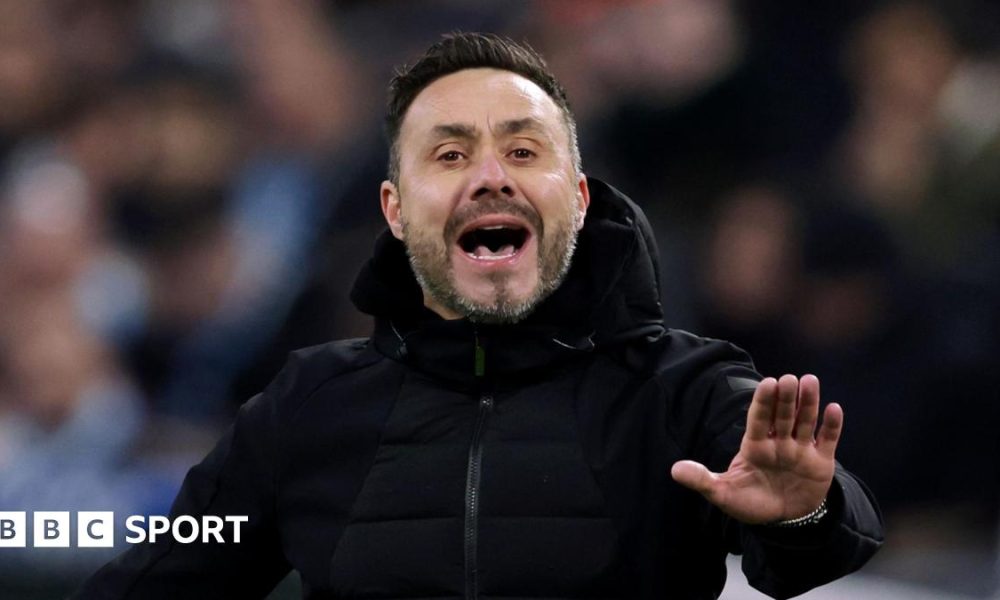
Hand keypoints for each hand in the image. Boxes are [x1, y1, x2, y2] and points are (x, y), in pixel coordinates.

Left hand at [671, 374, 841, 523]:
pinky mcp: (821, 462)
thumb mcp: (723, 494)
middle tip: (789, 378)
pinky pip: (827, 440)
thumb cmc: (750, 503)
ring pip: (805, 422)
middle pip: (782, 416)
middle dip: (785, 398)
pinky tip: (834, 408)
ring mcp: (800, 450)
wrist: (783, 520)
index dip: (763, 402)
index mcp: (755, 446)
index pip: (758, 419)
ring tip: (810, 381)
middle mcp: (778, 443)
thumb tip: (674, 470)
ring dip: (808, 403)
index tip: (767, 383)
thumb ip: (702, 480)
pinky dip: (831, 425)